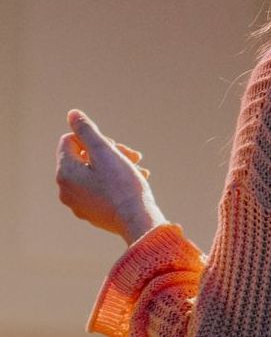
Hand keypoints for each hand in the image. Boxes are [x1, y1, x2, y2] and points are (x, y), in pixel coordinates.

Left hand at [56, 108, 166, 241]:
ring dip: (116, 166)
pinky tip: (136, 182)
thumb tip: (72, 114)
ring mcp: (78, 204)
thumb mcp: (105, 152)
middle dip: (109, 152)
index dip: (94, 138)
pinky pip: (99, 191)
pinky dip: (115, 183)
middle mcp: (66, 190)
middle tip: (133, 155)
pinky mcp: (92, 214)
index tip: (114, 146)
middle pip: (83, 158)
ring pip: (94, 174)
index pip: (70, 141)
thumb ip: (87, 131)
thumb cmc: (122, 185)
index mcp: (65, 172)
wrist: (137, 221)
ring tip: (140, 169)